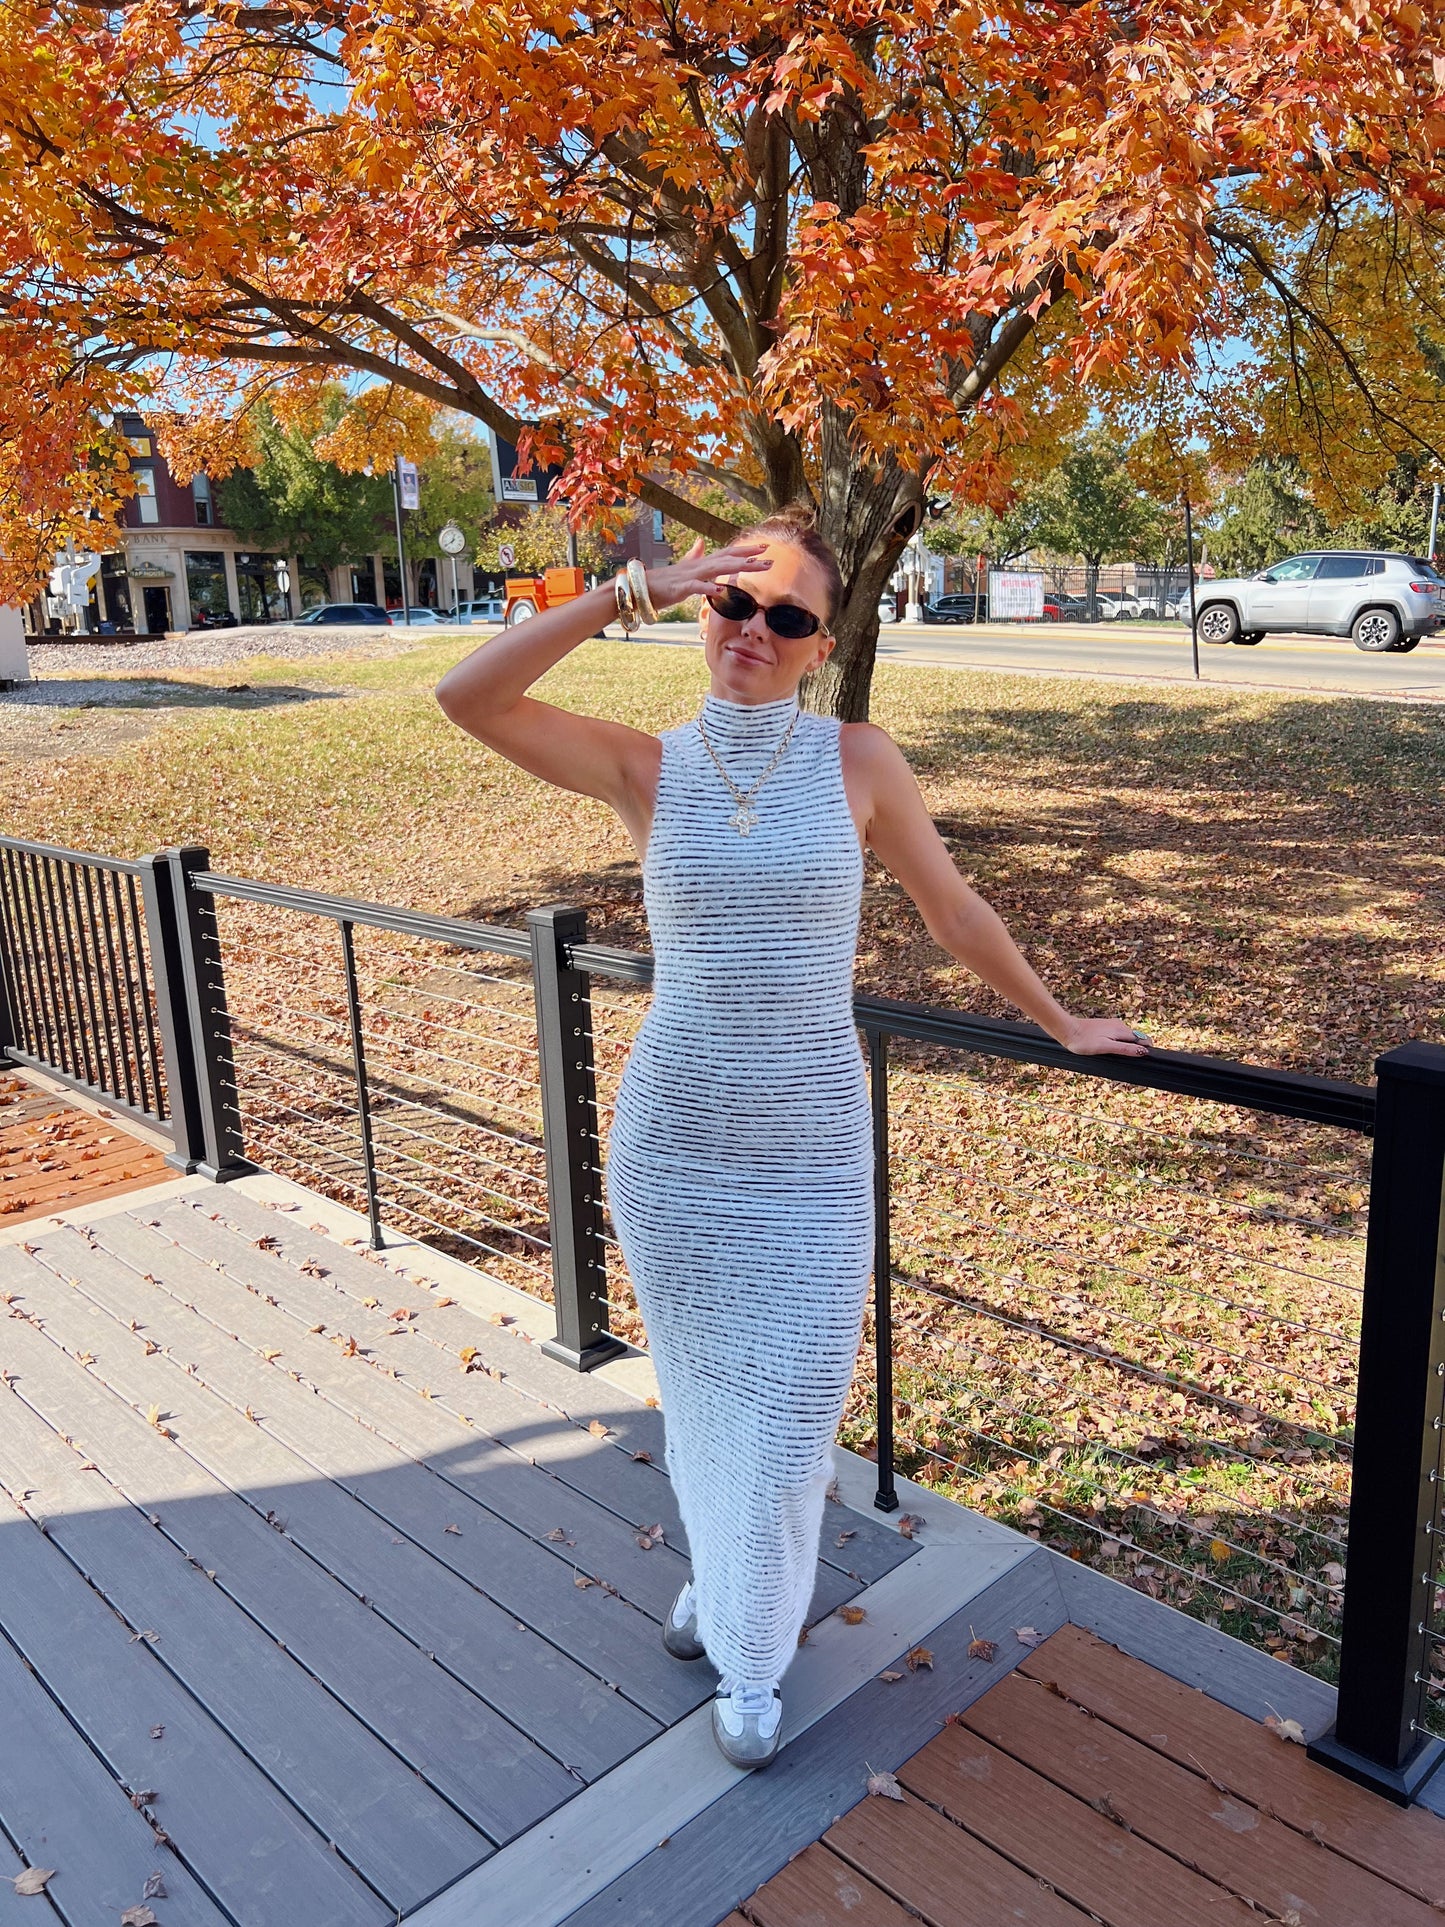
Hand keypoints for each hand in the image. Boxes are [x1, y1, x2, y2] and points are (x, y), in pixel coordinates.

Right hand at [643, 534, 772, 613]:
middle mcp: (699, 566)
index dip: (746, 550)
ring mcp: (690, 575)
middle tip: (769, 557)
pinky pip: (696, 587)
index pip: (728, 553)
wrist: (643, 587)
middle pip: (727, 558)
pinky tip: (719, 590)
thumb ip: (694, 555)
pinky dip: (707, 587)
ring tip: (752, 566)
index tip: (764, 548)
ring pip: (716, 568)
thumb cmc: (665, 580)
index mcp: (702, 563)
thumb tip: (700, 541)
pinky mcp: (680, 587)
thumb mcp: (683, 567)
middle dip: (748, 557)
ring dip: (735, 566)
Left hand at [1057, 1016, 1150, 1056]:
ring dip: (1130, 1045)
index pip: (1142, 1039)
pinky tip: (1114, 1049)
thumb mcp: (1106, 1047)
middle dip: (1139, 1047)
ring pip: (1127, 1036)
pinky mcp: (1104, 1026)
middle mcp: (1119, 1025)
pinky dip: (1120, 1042)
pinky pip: (1118, 1035)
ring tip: (1127, 1056)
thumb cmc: (1084, 1041)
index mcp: (1121, 1030)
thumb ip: (1125, 1049)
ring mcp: (1111, 1025)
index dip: (1147, 1048)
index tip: (1149, 1058)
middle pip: (1136, 1037)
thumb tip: (1143, 1051)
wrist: (1067, 1030)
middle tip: (1137, 1061)